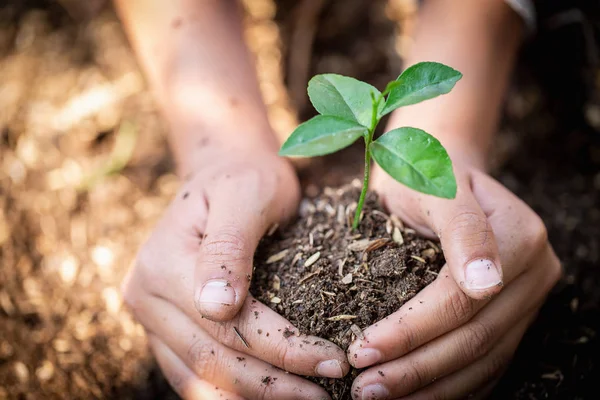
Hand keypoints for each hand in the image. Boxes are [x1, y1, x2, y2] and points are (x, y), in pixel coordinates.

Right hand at [122, 147, 348, 399]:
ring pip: (200, 378)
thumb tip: (218, 307)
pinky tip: (271, 394)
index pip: (228, 326)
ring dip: (254, 397)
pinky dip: (231, 390)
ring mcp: (151, 317)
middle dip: (275, 385)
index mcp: (163, 263)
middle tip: (330, 395)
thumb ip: (229, 247)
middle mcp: (146, 296)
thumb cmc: (244, 177)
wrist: (222, 171)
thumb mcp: (246, 194)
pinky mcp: (164, 328)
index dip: (283, 350)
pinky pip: (194, 374)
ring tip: (306, 399)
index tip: (334, 362)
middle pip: (213, 360)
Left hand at [347, 161, 561, 399]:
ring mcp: (528, 298)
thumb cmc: (424, 170)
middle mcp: (533, 273)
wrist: (438, 167)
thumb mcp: (433, 185)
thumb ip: (462, 228)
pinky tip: (418, 397)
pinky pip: (488, 362)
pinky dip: (452, 385)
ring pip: (483, 359)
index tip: (361, 351)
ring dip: (430, 388)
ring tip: (378, 399)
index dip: (411, 331)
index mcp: (520, 237)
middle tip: (363, 390)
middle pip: (474, 338)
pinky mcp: (513, 315)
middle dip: (415, 370)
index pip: (461, 301)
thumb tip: (486, 285)